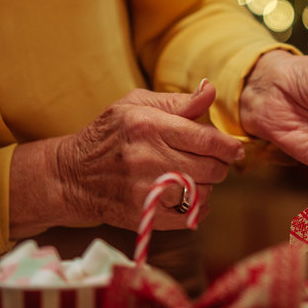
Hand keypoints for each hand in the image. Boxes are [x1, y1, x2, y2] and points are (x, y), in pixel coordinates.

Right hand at [10, 81, 242, 236]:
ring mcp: (146, 191)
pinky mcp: (144, 215)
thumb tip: (211, 90)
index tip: (234, 149)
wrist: (73, 176)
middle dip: (220, 165)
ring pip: (203, 193)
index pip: (206, 140)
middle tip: (213, 161)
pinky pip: (190, 216)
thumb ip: (178, 101)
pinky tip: (187, 195)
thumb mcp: (136, 104)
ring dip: (207, 185)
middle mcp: (149, 159)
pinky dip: (197, 207)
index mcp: (149, 126)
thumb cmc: (109, 135)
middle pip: (211, 168)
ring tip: (195, 176)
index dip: (228, 146)